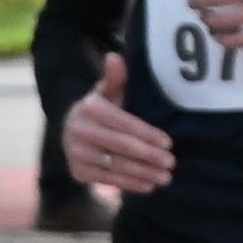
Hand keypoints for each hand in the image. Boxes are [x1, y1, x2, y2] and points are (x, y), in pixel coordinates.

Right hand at [56, 68, 176, 201]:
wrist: (71, 130)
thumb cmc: (100, 109)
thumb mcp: (106, 91)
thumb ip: (114, 77)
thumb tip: (115, 57)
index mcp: (90, 108)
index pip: (125, 124)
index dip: (147, 134)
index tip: (168, 143)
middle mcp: (79, 131)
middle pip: (122, 146)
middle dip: (149, 156)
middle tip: (171, 163)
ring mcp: (77, 153)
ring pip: (116, 165)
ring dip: (143, 173)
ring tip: (165, 177)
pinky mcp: (78, 171)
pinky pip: (108, 179)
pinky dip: (130, 184)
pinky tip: (148, 185)